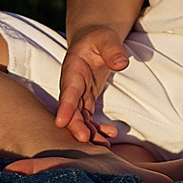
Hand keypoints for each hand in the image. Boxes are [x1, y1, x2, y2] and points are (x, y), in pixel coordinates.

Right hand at [56, 27, 131, 143]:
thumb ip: (113, 50)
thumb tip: (121, 63)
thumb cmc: (98, 36)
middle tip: (85, 140)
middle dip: (76, 125)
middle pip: (71, 108)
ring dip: (88, 131)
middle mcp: (72, 84)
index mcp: (73, 69)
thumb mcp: (106, 38)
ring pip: (79, 116)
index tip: (61, 122)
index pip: (68, 90)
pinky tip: (108, 137)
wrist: (94, 38)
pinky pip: (88, 117)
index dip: (65, 106)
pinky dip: (96, 128)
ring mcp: (79, 93)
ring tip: (102, 146)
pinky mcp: (86, 99)